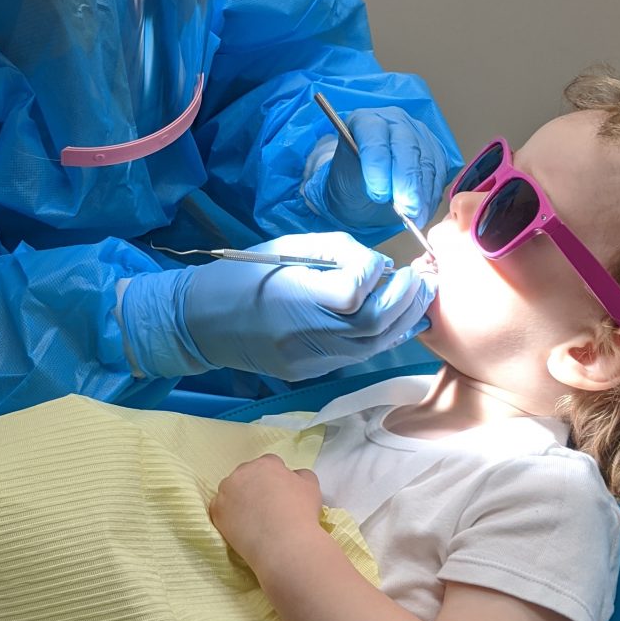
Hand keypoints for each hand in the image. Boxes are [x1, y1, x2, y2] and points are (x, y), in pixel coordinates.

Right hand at [118, 231, 433, 382]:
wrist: (198, 322)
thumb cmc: (240, 275)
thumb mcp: (285, 248)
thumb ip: (336, 254)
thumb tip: (380, 266)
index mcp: (292, 298)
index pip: (353, 293)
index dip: (375, 276)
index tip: (380, 261)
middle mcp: (303, 336)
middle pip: (373, 325)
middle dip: (404, 300)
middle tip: (421, 278)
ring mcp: (308, 360)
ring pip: (372, 347)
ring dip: (403, 321)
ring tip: (418, 297)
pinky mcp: (309, 372)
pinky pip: (357, 357)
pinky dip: (382, 337)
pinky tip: (395, 319)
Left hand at [210, 456, 323, 574]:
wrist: (285, 544)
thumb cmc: (301, 514)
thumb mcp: (311, 487)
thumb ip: (301, 475)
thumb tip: (293, 476)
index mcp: (265, 464)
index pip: (269, 463)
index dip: (276, 478)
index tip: (279, 492)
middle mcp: (242, 473)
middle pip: (247, 475)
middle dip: (255, 486)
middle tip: (266, 506)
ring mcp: (226, 492)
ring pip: (231, 491)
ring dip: (239, 500)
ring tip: (253, 519)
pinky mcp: (217, 511)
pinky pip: (220, 509)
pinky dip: (229, 516)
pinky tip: (242, 527)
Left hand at [307, 106, 450, 230]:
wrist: (365, 186)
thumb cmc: (353, 182)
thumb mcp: (347, 183)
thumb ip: (363, 183)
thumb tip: (385, 193)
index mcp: (365, 122)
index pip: (375, 138)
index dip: (378, 166)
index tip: (379, 192)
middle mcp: (394, 123)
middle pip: (407, 147)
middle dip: (407, 181)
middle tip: (405, 208)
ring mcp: (418, 134)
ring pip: (427, 161)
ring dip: (423, 193)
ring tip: (415, 215)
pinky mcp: (435, 151)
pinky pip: (440, 172)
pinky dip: (432, 195)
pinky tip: (424, 209)